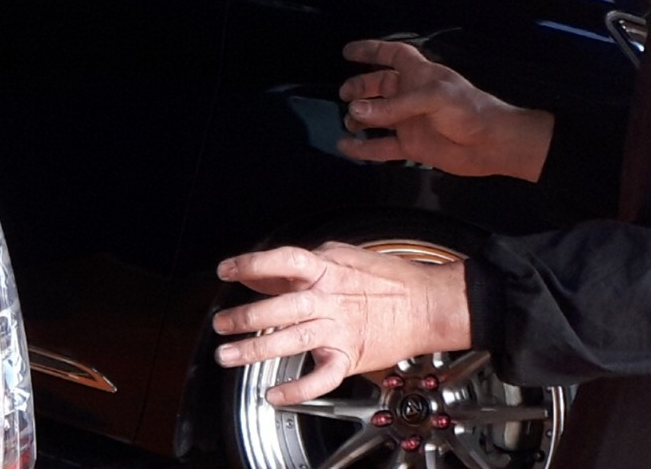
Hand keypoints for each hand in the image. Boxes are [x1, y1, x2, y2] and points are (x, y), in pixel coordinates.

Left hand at [212, 243, 471, 404]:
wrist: (430, 305)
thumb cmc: (389, 279)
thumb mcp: (343, 257)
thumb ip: (303, 264)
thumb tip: (264, 273)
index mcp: (327, 270)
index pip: (285, 261)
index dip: (253, 264)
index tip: (226, 271)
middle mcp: (331, 300)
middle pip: (281, 307)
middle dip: (245, 317)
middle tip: (220, 324)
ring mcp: (340, 330)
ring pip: (292, 340)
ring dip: (256, 349)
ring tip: (228, 355)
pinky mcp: (351, 356)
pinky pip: (322, 377)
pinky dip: (299, 389)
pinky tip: (275, 394)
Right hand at [336, 40, 553, 180]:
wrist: (492, 144)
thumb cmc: (466, 110)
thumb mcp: (432, 98)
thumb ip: (393, 106)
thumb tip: (355, 111)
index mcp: (420, 75)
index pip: (392, 55)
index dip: (372, 50)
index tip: (348, 52)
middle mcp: (411, 96)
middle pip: (379, 86)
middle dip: (360, 87)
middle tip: (344, 94)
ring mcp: (410, 122)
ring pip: (376, 117)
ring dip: (359, 118)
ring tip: (348, 122)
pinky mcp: (411, 147)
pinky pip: (381, 147)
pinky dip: (362, 148)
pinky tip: (345, 147)